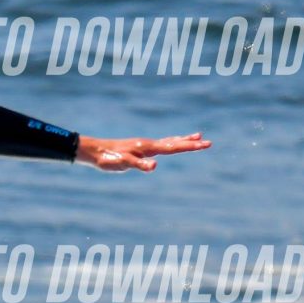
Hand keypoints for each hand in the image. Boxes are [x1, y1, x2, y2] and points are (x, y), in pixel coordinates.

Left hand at [77, 132, 208, 172]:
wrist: (94, 150)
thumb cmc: (108, 159)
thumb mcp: (123, 164)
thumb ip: (138, 165)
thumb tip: (154, 167)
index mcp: (147, 148)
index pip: (173, 147)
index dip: (190, 146)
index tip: (204, 144)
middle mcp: (148, 144)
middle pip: (174, 143)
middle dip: (191, 143)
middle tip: (209, 142)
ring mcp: (144, 145)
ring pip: (168, 142)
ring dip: (183, 140)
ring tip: (197, 136)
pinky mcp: (140, 149)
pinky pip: (160, 145)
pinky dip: (170, 143)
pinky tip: (171, 144)